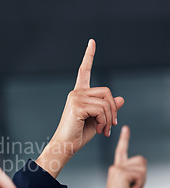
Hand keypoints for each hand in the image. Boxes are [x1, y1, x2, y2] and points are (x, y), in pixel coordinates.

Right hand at [37, 39, 124, 177]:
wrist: (66, 146)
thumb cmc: (79, 134)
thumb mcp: (98, 120)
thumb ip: (108, 108)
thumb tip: (120, 98)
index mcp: (79, 94)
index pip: (84, 71)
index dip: (89, 56)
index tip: (91, 42)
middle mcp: (76, 92)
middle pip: (107, 91)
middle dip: (113, 109)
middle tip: (111, 125)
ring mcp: (75, 97)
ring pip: (106, 102)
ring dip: (109, 119)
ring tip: (103, 130)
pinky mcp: (77, 105)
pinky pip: (101, 110)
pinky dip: (104, 122)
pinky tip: (98, 130)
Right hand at [93, 126, 146, 187]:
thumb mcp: (132, 186)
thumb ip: (135, 175)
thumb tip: (140, 168)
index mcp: (118, 169)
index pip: (122, 151)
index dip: (124, 139)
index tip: (125, 128)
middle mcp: (116, 166)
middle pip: (141, 160)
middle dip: (143, 174)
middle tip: (133, 187)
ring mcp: (117, 168)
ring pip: (142, 168)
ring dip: (141, 181)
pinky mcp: (120, 172)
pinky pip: (139, 175)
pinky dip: (139, 185)